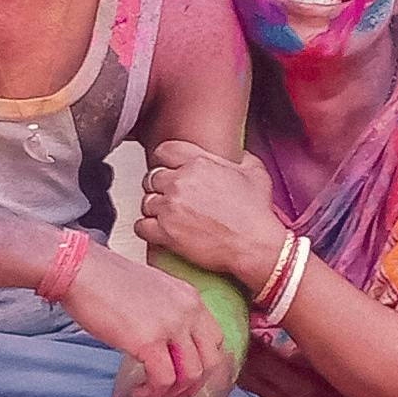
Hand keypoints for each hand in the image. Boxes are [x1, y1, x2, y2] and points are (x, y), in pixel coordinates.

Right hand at [58, 246, 226, 396]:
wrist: (81, 269)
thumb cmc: (107, 281)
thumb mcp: (154, 290)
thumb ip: (171, 312)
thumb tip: (171, 344)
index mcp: (191, 298)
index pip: (216, 341)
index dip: (201, 364)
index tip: (180, 374)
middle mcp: (188, 311)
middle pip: (211, 362)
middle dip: (191, 385)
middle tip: (168, 392)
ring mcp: (171, 325)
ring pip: (191, 376)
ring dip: (172, 393)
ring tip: (149, 392)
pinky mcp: (148, 341)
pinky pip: (164, 380)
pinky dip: (152, 392)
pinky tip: (138, 390)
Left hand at [135, 139, 286, 288]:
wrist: (255, 245)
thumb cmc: (256, 214)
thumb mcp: (255, 173)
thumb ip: (241, 157)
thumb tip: (237, 154)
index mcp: (199, 163)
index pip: (165, 151)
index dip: (165, 160)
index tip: (168, 168)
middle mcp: (181, 182)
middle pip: (152, 177)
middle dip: (161, 187)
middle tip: (172, 197)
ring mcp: (171, 207)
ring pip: (146, 201)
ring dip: (155, 209)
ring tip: (169, 216)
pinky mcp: (166, 232)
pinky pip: (141, 226)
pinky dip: (147, 229)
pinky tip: (159, 231)